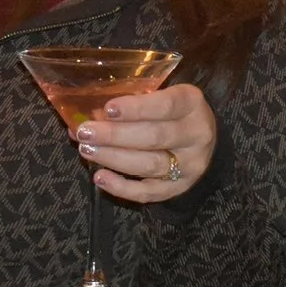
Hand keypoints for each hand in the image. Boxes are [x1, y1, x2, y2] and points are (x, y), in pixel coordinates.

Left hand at [74, 82, 215, 203]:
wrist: (199, 136)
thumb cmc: (171, 110)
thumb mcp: (161, 94)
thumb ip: (131, 101)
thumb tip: (91, 114)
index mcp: (192, 103)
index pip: (166, 105)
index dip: (136, 108)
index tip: (108, 109)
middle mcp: (196, 135)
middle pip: (154, 137)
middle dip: (115, 135)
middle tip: (86, 132)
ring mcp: (189, 165)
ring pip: (149, 165)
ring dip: (114, 158)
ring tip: (87, 150)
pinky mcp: (178, 188)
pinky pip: (148, 192)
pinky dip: (121, 187)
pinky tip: (100, 177)